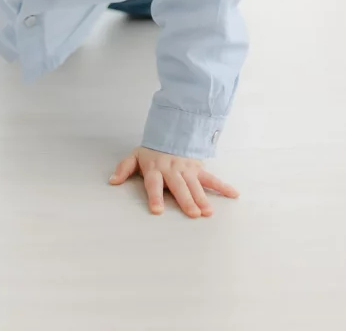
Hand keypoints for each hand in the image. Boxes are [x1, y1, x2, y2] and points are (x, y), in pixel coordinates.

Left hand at [109, 145, 238, 217]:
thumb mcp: (134, 156)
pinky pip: (211, 178)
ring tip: (208, 212)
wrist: (169, 131)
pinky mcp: (198, 168)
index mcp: (155, 169)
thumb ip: (124, 168)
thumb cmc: (151, 151)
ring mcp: (187, 169)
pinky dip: (223, 186)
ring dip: (202, 198)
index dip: (155, 197)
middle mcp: (172, 170)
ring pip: (195, 185)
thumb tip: (112, 181)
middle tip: (193, 214)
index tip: (157, 211)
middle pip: (179, 187)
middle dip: (186, 200)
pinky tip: (233, 195)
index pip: (154, 184)